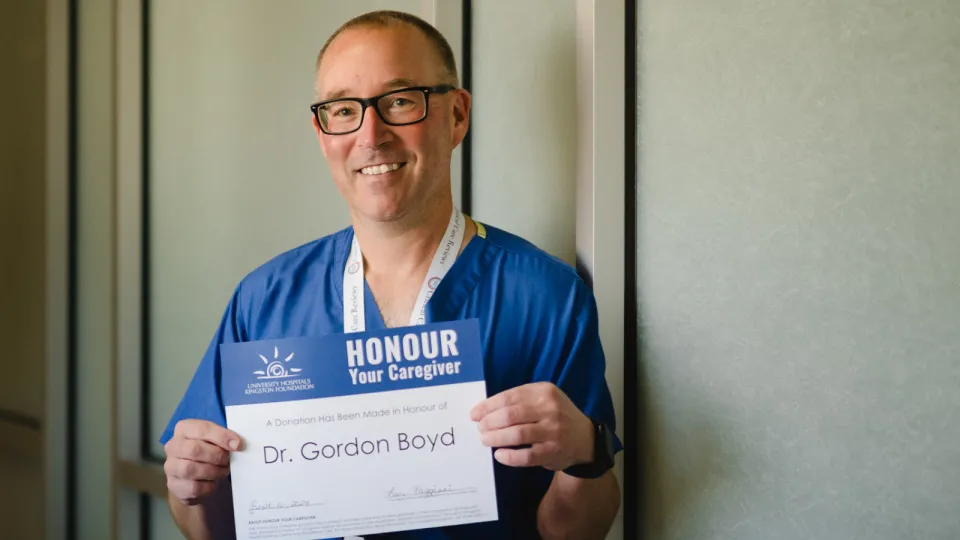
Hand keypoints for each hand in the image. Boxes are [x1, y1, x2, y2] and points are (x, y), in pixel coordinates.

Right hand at [163, 419, 241, 504]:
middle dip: (217, 456)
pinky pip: (193, 487)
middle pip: (194, 449)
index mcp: (184, 428)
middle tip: (228, 461)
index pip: (202, 429)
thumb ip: (224, 438)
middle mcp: (173, 446)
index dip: (222, 437)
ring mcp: (170, 466)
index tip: (238, 445)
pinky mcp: (173, 485)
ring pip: (191, 469)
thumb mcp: (214, 440)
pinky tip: (213, 483)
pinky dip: (208, 486)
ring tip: (222, 471)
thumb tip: (237, 444)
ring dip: (213, 471)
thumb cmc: (207, 452)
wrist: (193, 478)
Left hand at [470, 382, 593, 470]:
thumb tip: (485, 409)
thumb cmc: (556, 415)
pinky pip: (526, 456)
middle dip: (489, 422)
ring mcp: (553, 431)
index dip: (488, 406)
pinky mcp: (553, 452)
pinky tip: (499, 455)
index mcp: (544, 392)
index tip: (474, 414)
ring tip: (485, 439)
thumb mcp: (544, 398)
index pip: (509, 397)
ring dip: (496, 438)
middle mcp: (550, 409)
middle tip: (480, 428)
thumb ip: (520, 400)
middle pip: (510, 415)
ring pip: (517, 434)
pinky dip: (509, 456)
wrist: (585, 438)